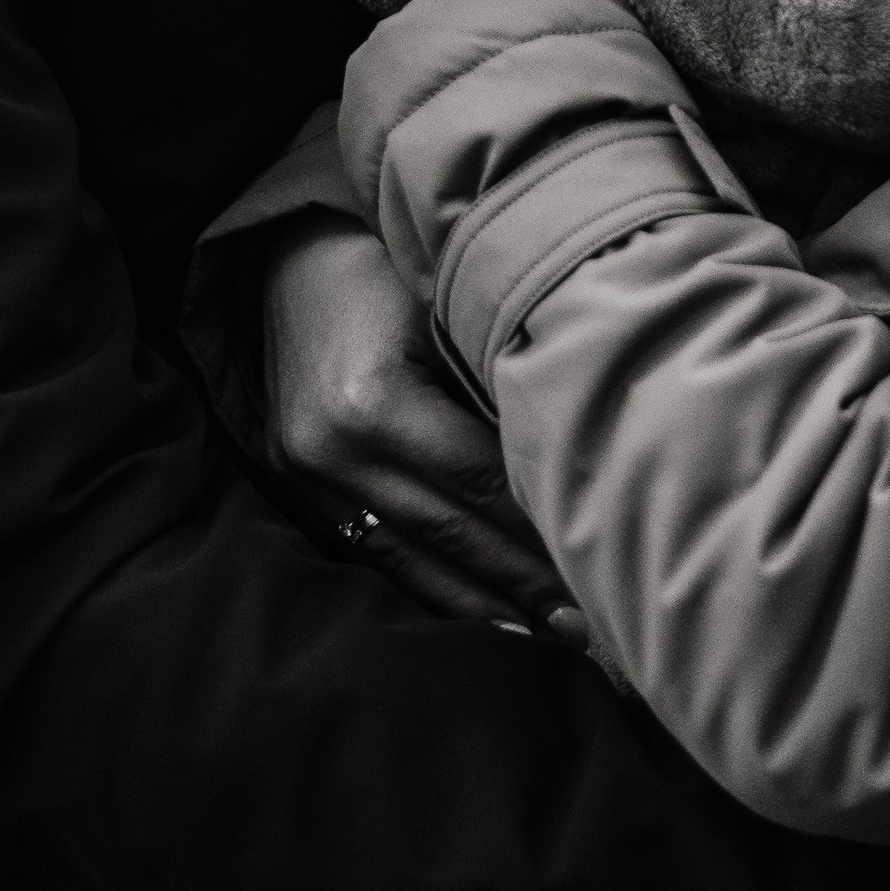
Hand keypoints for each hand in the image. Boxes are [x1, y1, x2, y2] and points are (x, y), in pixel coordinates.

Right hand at [261, 213, 566, 623]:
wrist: (287, 252)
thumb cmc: (386, 266)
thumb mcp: (446, 311)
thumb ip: (497, 387)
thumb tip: (576, 465)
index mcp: (373, 403)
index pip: (480, 483)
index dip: (542, 527)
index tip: (601, 559)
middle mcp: (332, 450)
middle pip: (450, 531)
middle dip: (525, 583)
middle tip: (594, 626)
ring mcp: (307, 474)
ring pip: (411, 558)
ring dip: (484, 603)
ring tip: (551, 638)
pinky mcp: (297, 484)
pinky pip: (375, 551)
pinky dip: (431, 584)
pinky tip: (481, 615)